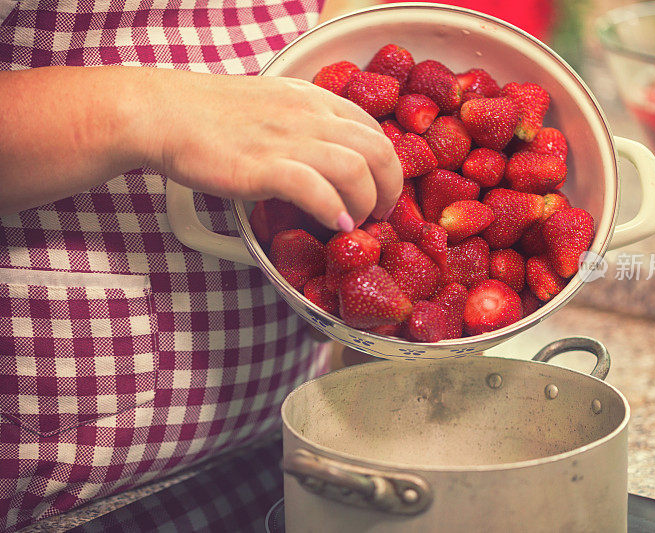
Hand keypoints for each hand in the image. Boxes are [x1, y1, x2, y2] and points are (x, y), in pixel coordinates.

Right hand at [138, 69, 401, 229]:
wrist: (164, 113)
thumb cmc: (213, 115)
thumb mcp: (273, 105)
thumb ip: (306, 125)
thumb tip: (328, 159)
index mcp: (314, 100)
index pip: (374, 129)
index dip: (388, 165)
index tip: (382, 191)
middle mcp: (309, 116)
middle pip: (378, 150)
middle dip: (390, 189)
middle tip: (381, 215)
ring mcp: (287, 140)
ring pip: (356, 169)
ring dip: (367, 204)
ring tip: (357, 223)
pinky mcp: (263, 167)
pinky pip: (316, 189)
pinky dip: (334, 211)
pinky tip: (337, 226)